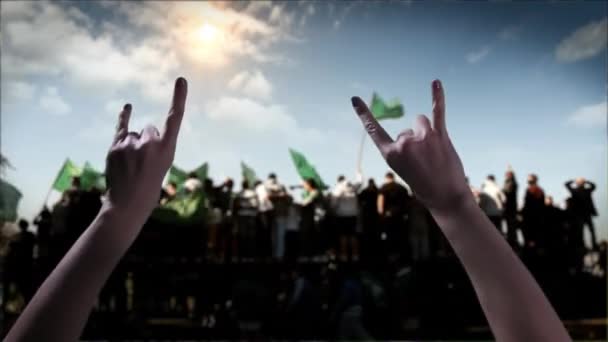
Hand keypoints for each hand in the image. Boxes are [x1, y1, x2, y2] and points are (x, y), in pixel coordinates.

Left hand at [105, 77, 187, 219]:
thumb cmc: (149, 186)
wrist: (128, 203)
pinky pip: (121, 127)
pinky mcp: (116, 146)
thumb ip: (156, 145)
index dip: (178, 98)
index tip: (181, 79)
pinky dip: (124, 118)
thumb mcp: (162, 165)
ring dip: (132, 145)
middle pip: (150, 130)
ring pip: (134, 135)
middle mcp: (150, 143)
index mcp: (168, 149)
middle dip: (147, 141)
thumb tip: (143, 131)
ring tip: (131, 167)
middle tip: (144, 164)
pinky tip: (127, 107)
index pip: (174, 118)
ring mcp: (132, 144)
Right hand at [351, 80, 471, 211]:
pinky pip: (438, 111)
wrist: (446, 198)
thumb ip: (405, 147)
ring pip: (421, 122)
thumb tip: (416, 129)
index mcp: (390, 154)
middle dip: (416, 144)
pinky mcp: (440, 136)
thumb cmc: (424, 185)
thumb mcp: (404, 168)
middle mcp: (404, 144)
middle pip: (407, 131)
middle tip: (425, 165)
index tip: (355, 99)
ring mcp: (422, 138)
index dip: (364, 114)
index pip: (374, 130)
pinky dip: (437, 96)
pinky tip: (435, 82)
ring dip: (427, 134)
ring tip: (436, 154)